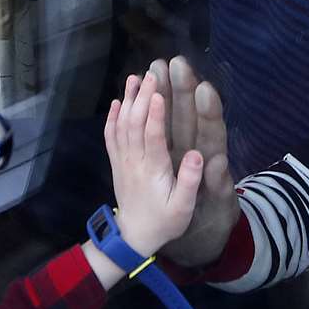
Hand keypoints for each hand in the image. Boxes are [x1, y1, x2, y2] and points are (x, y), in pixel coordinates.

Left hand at [104, 73, 203, 258]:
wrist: (134, 235)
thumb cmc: (164, 221)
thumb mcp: (183, 208)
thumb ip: (189, 182)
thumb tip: (197, 155)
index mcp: (153, 171)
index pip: (152, 137)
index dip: (154, 115)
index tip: (159, 93)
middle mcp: (135, 162)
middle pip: (135, 124)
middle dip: (142, 97)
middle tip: (152, 73)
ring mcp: (122, 161)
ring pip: (121, 126)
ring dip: (128, 101)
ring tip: (135, 77)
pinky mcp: (116, 163)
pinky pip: (111, 137)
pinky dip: (113, 117)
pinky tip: (118, 101)